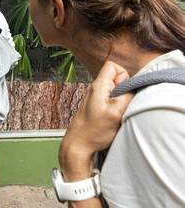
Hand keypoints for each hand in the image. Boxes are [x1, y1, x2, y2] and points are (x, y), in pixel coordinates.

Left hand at [60, 61, 132, 180]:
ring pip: (115, 91)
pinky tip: (112, 120)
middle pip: (116, 78)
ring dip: (120, 101)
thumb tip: (135, 86)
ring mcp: (95, 99)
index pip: (113, 66)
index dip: (124, 76)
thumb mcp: (116, 112)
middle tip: (120, 106)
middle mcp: (95, 90)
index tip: (125, 91)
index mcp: (98, 86)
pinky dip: (115, 108)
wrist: (78, 146)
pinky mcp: (96, 108)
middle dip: (124, 90)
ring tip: (115, 115)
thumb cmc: (93, 131)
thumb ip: (127, 96)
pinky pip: (111, 101)